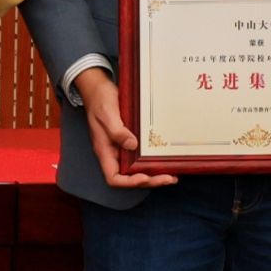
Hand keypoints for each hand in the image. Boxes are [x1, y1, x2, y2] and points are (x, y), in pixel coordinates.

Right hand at [71, 68, 180, 190]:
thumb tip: (132, 145)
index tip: (144, 176)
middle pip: (129, 177)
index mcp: (104, 150)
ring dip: (154, 174)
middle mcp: (113, 152)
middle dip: (149, 180)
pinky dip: (153, 161)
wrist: (98, 88)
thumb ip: (117, 131)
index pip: (114, 177)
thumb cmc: (99, 100)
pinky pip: (141, 156)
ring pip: (137, 169)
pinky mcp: (130, 140)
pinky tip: (165, 160)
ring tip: (171, 175)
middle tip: (168, 178)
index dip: (129, 182)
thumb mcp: (107, 113)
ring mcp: (121, 147)